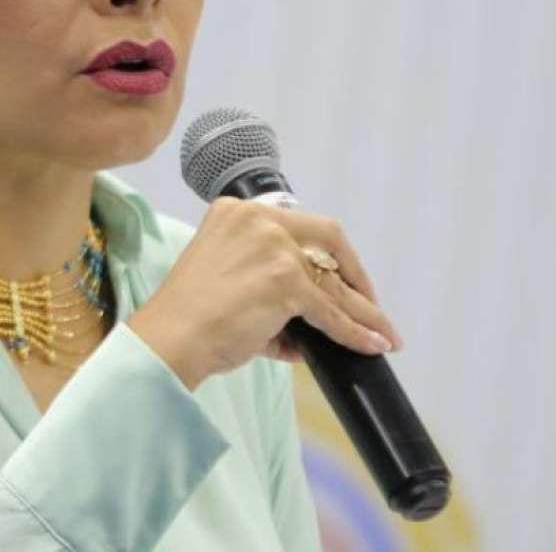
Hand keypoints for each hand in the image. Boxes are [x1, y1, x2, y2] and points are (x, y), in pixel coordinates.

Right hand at [127, 198, 402, 389]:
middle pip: (328, 239)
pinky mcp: (286, 281)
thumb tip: (313, 322)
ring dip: (363, 311)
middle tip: (369, 302)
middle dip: (355, 273)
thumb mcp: (229, 282)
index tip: (342, 277)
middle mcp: (258, 220)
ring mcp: (274, 248)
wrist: (171, 338)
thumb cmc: (190, 317)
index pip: (299, 225)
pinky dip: (353, 331)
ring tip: (384, 332)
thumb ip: (269, 287)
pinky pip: (330, 311)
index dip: (328, 252)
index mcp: (237, 211)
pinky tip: (371, 343)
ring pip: (332, 283)